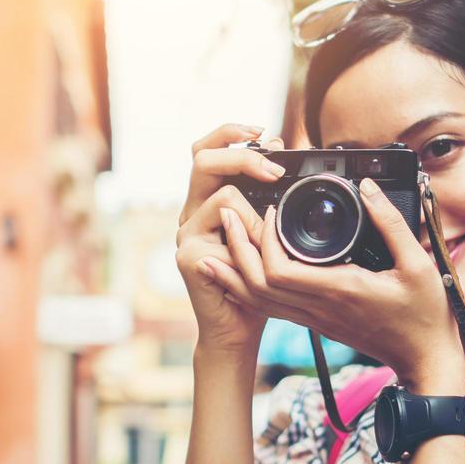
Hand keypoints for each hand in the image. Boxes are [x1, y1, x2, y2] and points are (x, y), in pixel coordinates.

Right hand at [174, 124, 285, 357]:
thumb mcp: (267, 233)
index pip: (206, 150)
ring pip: (224, 193)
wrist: (239, 328)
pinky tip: (256, 257)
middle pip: (202, 157)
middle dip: (243, 156)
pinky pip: (227, 229)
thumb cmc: (257, 284)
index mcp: (206, 203)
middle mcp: (190, 213)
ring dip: (256, 214)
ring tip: (266, 241)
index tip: (266, 135)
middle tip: (275, 167)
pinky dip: (252, 239)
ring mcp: (185, 233)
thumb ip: (265, 197)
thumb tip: (278, 148)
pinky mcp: (189, 254)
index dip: (231, 135)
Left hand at [205, 177, 464, 388]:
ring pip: (258, 300)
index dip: (263, 241)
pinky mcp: (317, 323)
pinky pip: (272, 307)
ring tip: (221, 238)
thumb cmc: (424, 315)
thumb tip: (368, 188)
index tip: (271, 211)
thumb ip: (392, 223)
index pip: (279, 272)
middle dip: (236, 248)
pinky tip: (241, 269)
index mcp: (340, 290)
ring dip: (234, 269)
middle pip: (256, 285)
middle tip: (228, 213)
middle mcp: (320, 308)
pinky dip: (250, 286)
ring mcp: (315, 320)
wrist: (424, 360)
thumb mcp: (418, 264)